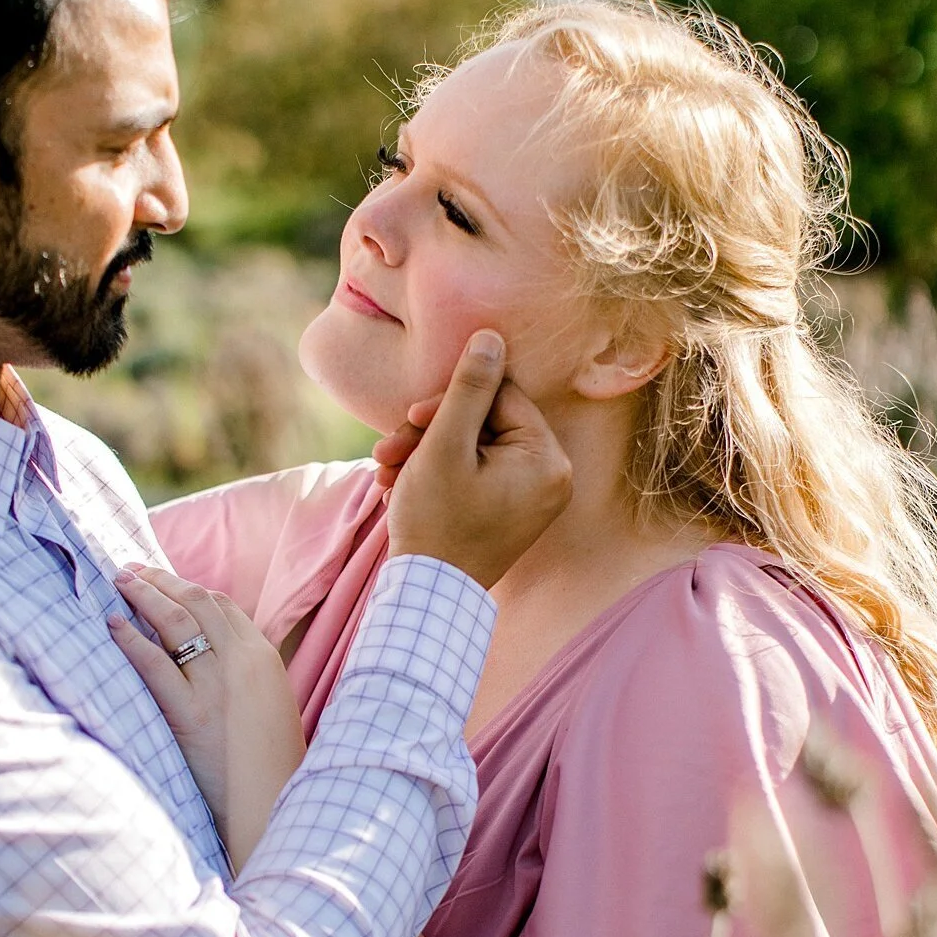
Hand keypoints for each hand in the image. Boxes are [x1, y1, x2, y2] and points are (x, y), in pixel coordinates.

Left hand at [108, 565, 305, 872]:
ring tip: (119, 582)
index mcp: (263, 658)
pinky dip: (131, 640)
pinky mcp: (192, 715)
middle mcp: (242, 662)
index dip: (187, 587)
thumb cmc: (272, 764)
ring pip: (175, 622)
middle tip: (131, 570)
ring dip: (143, 595)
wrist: (275, 802)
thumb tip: (215, 657)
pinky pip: (155, 665)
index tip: (162, 580)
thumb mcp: (272, 706)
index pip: (222, 605)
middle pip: (197, 602)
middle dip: (161, 581)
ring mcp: (216, 686)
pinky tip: (113, 625)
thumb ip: (248, 676)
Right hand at [383, 331, 571, 588]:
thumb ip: (467, 389)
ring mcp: (532, 499)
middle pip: (486, 423)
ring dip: (424, 454)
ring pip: (474, 449)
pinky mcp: (510, 513)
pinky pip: (475, 475)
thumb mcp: (444, 446)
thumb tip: (491, 337)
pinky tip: (400, 488)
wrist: (426, 599)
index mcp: (547, 460)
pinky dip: (437, 476)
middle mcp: (551, 478)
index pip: (499, 397)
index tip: (410, 420)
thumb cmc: (436, 523)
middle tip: (386, 450)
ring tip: (385, 473)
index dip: (449, 401)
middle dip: (430, 432)